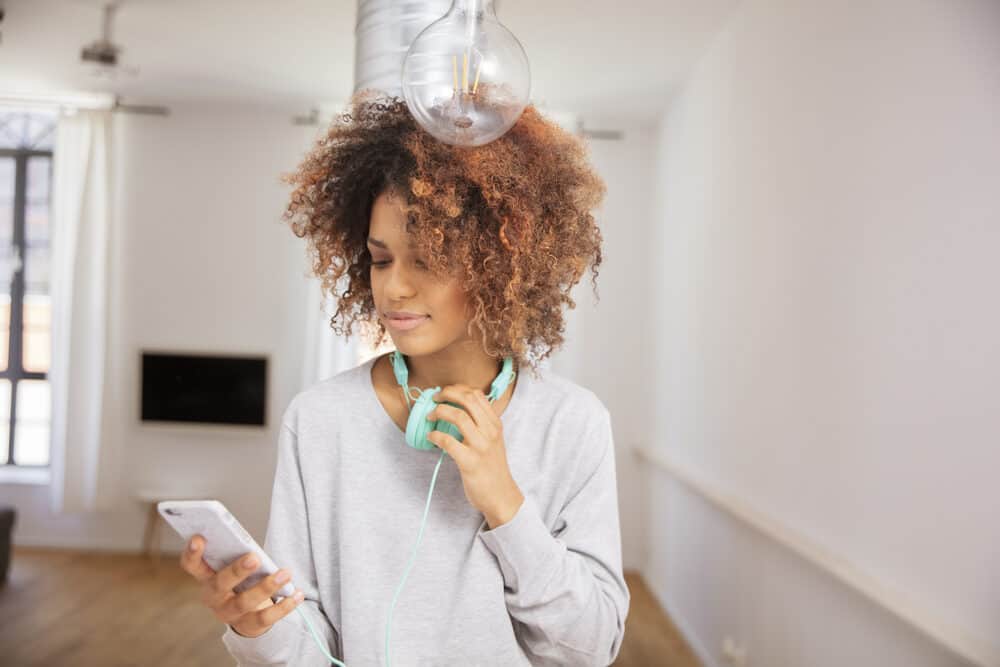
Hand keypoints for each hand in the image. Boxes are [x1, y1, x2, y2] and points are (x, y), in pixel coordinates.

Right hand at [179, 534, 305, 637]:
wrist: (246, 614)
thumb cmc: (239, 580)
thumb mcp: (232, 566)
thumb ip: (235, 553)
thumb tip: (245, 538)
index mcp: (206, 577)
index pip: (192, 566)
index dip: (192, 553)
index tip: (199, 538)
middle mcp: (214, 597)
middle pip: (221, 584)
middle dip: (237, 570)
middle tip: (254, 557)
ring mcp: (230, 613)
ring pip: (245, 602)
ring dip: (266, 587)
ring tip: (285, 573)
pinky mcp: (249, 625)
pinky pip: (266, 618)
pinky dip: (284, 606)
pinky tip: (297, 594)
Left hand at [425, 385, 524, 528]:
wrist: (501, 495)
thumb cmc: (492, 468)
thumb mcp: (493, 440)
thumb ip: (481, 424)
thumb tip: (457, 409)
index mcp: (495, 424)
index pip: (477, 395)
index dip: (457, 389)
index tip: (445, 393)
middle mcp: (490, 432)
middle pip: (467, 400)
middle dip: (446, 394)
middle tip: (434, 399)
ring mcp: (481, 446)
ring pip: (458, 416)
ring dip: (439, 412)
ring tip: (430, 416)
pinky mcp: (470, 462)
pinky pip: (448, 442)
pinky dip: (435, 436)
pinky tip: (430, 437)